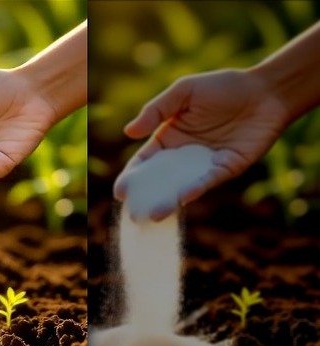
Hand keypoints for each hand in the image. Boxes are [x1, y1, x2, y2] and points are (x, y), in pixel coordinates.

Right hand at [114, 69, 289, 219]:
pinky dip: (196, 188)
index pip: (145, 162)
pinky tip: (183, 197)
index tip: (121, 191)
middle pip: (160, 181)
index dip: (132, 177)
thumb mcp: (184, 92)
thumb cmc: (223, 87)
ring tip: (156, 215)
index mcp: (169, 138)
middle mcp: (184, 155)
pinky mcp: (227, 168)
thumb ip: (156, 110)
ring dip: (169, 202)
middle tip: (134, 215)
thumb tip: (129, 133)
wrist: (266, 91)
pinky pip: (209, 181)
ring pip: (182, 186)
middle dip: (146, 198)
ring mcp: (205, 164)